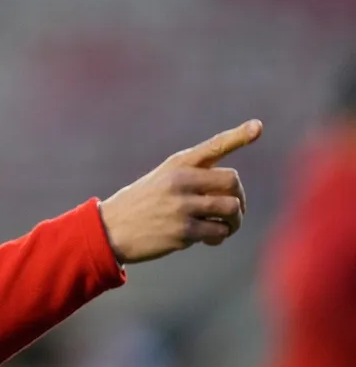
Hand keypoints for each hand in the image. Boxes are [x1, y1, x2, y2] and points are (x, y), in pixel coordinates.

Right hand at [98, 119, 262, 263]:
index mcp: (176, 164)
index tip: (257, 127)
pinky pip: (219, 231)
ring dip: (234, 221)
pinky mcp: (183, 231)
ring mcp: (182, 206)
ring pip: (231, 208)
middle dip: (239, 199)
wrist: (110, 229)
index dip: (238, 136)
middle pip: (233, 182)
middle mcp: (180, 181)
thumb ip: (193, 177)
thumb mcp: (161, 179)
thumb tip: (234, 192)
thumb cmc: (141, 204)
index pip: (213, 146)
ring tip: (224, 227)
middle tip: (232, 211)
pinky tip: (208, 239)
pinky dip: (218, 236)